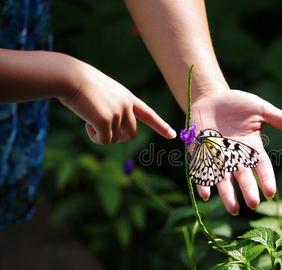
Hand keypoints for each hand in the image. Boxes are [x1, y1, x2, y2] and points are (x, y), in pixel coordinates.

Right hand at [60, 58, 175, 143]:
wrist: (69, 77)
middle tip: (99, 129)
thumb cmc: (80, 83)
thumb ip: (112, 108)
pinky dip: (94, 137)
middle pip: (131, 134)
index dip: (160, 126)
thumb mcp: (102, 93)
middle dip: (117, 137)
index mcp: (127, 97)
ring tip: (89, 119)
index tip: (172, 135)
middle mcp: (127, 106)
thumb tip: (110, 131)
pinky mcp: (106, 121)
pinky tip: (86, 123)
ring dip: (103, 135)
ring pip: (116, 139)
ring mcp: (118, 113)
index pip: (148, 114)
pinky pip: (104, 140)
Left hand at [191, 89, 281, 214]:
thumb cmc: (237, 104)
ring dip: (227, 195)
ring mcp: (217, 158)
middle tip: (253, 204)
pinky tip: (206, 194)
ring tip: (233, 209)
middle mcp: (235, 158)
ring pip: (223, 180)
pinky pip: (201, 172)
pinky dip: (203, 183)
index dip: (266, 179)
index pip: (262, 167)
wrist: (209, 98)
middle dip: (248, 190)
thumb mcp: (261, 110)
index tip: (271, 193)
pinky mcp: (199, 155)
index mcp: (252, 148)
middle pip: (243, 177)